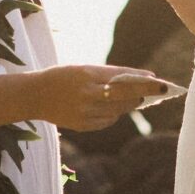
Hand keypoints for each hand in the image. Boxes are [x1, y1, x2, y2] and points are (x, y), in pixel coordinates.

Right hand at [34, 64, 175, 130]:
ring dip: (131, 104)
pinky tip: (115, 110)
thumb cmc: (62, 77)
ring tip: (138, 99)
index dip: (142, 79)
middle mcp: (87, 93)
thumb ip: (107, 75)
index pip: (122, 77)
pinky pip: (107, 121)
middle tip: (160, 90)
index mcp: (88, 74)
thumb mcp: (82, 69)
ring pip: (118, 110)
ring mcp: (85, 111)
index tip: (158, 78)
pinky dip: (114, 115)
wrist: (34, 95)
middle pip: (125, 95)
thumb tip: (137, 80)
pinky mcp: (82, 124)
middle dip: (145, 92)